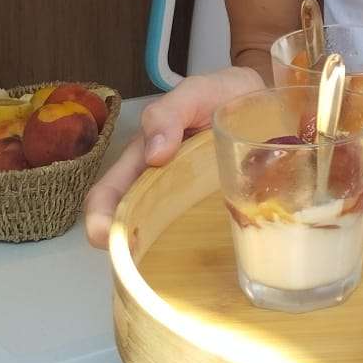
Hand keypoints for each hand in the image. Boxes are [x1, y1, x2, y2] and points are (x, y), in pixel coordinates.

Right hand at [83, 65, 263, 248]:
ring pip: (161, 231)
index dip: (99, 216)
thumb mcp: (196, 92)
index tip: (104, 237)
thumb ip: (170, 113)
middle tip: (135, 264)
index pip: (110, 191)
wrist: (263, 95)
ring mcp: (186, 198)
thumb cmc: (221, 93)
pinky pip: (196, 230)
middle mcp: (159, 182)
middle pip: (130, 220)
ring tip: (165, 269)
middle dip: (124, 245)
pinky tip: (207, 259)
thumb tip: (153, 154)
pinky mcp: (212, 206)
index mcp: (145, 156)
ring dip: (156, 251)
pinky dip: (193, 248)